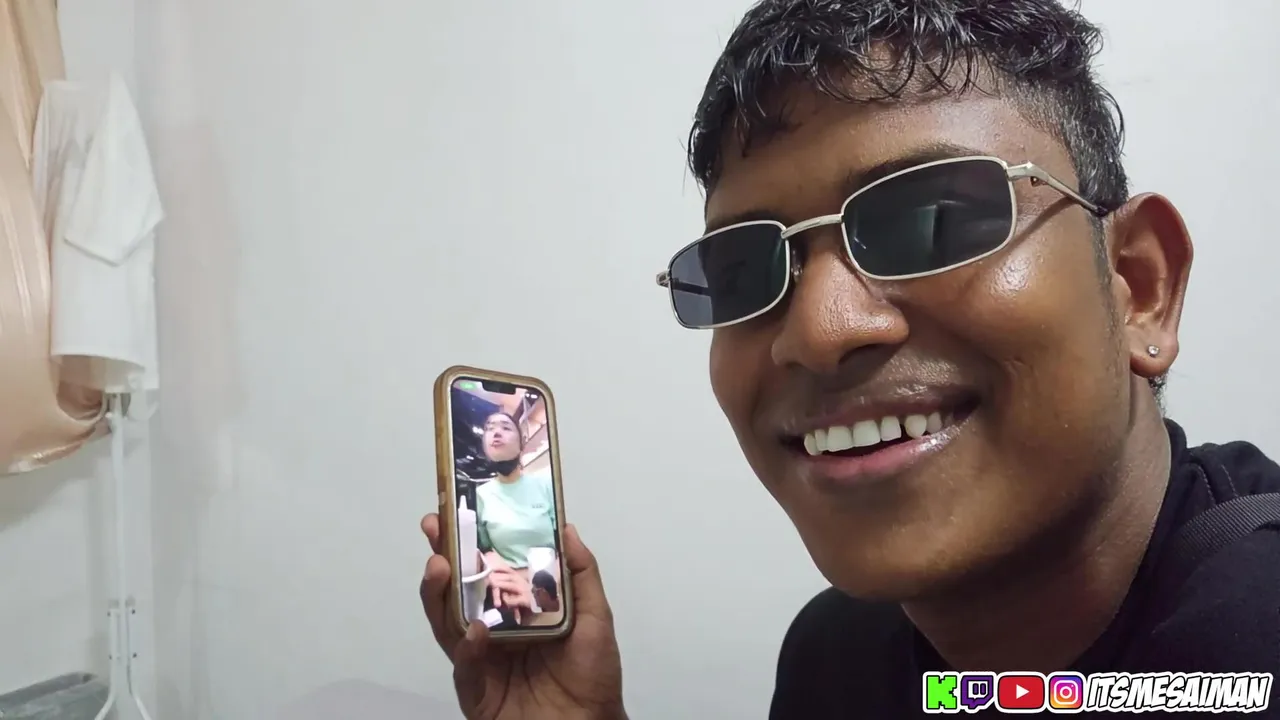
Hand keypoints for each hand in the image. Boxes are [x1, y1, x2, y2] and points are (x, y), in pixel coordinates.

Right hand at [421, 515, 624, 719]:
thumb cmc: (593, 676)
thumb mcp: (595, 617)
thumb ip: (581, 574)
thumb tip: (567, 528)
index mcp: (517, 609)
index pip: (487, 568)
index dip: (471, 541)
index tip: (459, 509)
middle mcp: (493, 629)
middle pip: (457, 590)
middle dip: (442, 556)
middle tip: (433, 528)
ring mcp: (481, 659)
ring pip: (447, 623)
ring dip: (440, 594)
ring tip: (440, 567)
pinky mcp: (476, 691)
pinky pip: (464, 667)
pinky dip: (468, 648)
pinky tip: (475, 631)